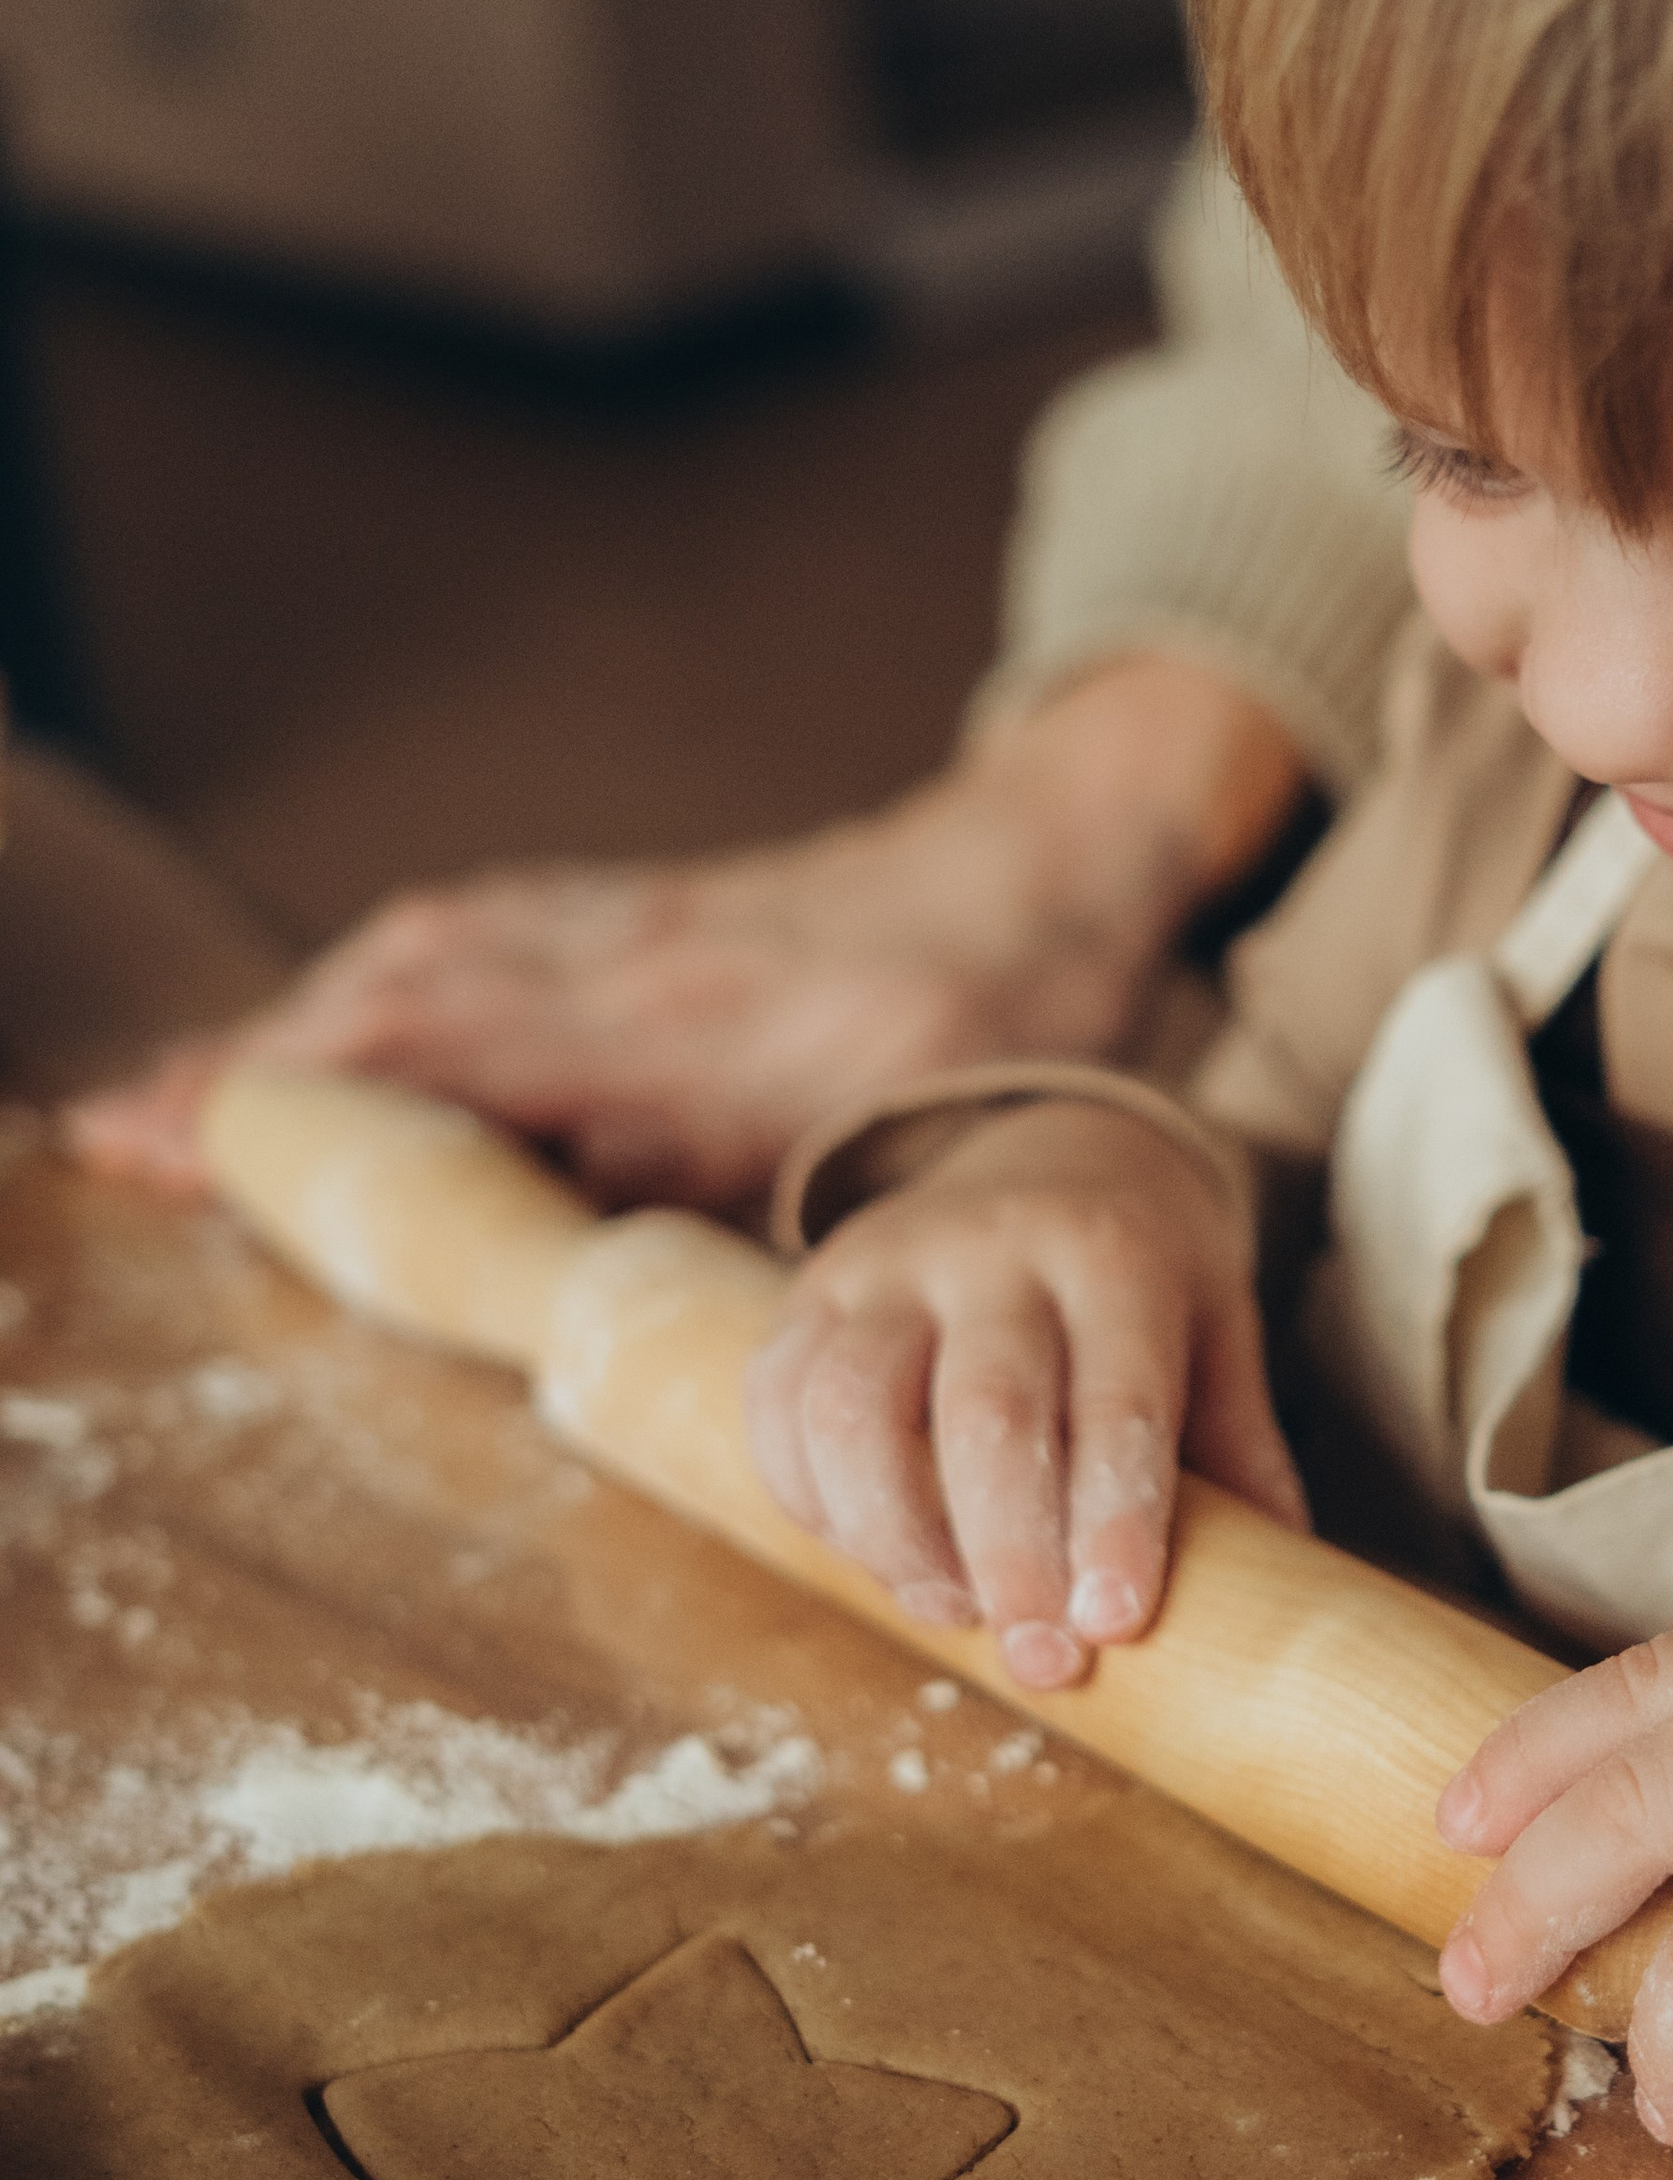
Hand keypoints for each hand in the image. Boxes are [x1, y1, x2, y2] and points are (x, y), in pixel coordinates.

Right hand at [64, 655, 1307, 1212]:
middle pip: (384, 1001)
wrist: (1043, 876)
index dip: (289, 1106)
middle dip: (245, 1071)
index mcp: (659, 1027)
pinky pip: (477, 929)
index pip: (419, 1055)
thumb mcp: (866, 1145)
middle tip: (121, 1136)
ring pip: (417, 957)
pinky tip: (349, 1017)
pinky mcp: (641, 907)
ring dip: (300, 1022)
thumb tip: (611, 1302)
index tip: (168, 1146)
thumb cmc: (976, 1033)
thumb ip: (733, 1219)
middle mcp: (612, 959)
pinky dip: (386, 978)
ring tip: (197, 1096)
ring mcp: (623, 919)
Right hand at [744, 1097, 1304, 1688]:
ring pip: (852, 1411)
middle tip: (1044, 1660)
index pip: (1114, 1398)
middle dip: (1009, 1557)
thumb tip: (1287, 1587)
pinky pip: (777, 1404)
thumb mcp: (1218, 1332)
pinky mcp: (811, 1289)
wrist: (1049, 1146)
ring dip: (895, 1539)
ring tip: (952, 1613)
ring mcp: (885, 1263)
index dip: (1112, 1519)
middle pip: (982, 1414)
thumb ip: (1237, 1448)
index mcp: (1112, 1253)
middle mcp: (991, 1246)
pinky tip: (871, 1557)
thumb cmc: (1144, 1275)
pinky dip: (810, 1501)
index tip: (1114, 1625)